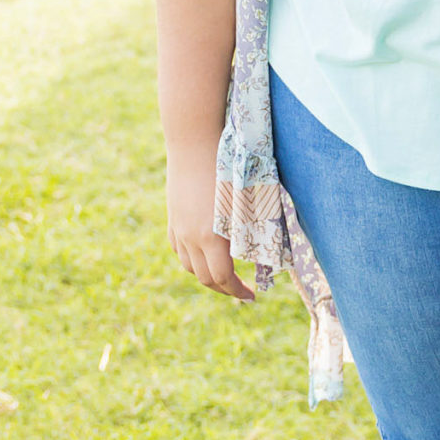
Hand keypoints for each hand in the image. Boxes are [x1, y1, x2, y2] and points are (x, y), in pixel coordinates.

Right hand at [166, 144, 254, 300]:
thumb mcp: (245, 200)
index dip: (238, 291)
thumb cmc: (226, 166)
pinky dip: (192, 258)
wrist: (193, 142)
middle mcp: (191, 237)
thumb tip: (267, 249)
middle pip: (204, 278)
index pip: (223, 278)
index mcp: (211, 236)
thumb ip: (249, 228)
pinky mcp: (173, 218)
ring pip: (189, 265)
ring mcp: (178, 228)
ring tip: (224, 276)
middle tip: (243, 292)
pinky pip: (179, 249)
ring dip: (207, 275)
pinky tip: (204, 255)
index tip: (252, 296)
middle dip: (225, 289)